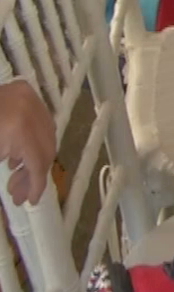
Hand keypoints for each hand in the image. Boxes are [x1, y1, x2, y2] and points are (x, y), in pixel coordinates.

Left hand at [0, 81, 54, 205]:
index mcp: (18, 126)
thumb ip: (9, 168)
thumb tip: (20, 190)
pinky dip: (29, 140)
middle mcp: (29, 107)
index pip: (38, 158)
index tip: (30, 201)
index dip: (36, 183)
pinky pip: (37, 120)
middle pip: (46, 145)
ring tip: (13, 176)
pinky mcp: (21, 91)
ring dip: (33, 157)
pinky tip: (12, 156)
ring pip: (45, 132)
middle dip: (34, 173)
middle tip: (18, 194)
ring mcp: (26, 95)